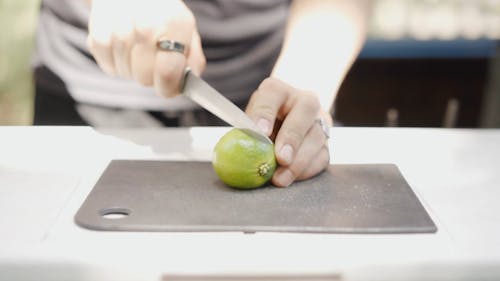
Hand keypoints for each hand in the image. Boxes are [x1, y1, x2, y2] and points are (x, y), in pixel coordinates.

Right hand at [87, 0, 205, 96]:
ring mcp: (119, 29)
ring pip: (126, 74)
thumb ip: (193, 60)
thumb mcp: (187, 31)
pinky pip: (109, 68)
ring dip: (133, 70)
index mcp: (173, 25)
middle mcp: (145, 26)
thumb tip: (188, 84)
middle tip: (153, 61)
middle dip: (151, 77)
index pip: (167, 73)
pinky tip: (124, 50)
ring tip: (138, 51)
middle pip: (145, 78)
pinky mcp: (98, 34)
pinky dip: (116, 65)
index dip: (168, 89)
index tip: (168, 88)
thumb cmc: (163, 16)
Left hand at [246, 78, 331, 186]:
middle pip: (304, 111)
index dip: (266, 113)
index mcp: (277, 90)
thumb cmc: (260, 125)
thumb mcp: (249, 122)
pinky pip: (322, 155)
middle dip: (292, 137)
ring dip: (299, 160)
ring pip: (317, 135)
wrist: (284, 125)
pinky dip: (307, 170)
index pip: (272, 95)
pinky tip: (292, 178)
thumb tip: (230, 156)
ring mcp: (318, 119)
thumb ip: (245, 133)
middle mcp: (302, 99)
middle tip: (281, 158)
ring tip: (280, 178)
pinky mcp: (326, 140)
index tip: (261, 132)